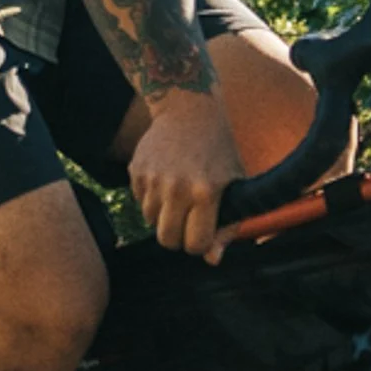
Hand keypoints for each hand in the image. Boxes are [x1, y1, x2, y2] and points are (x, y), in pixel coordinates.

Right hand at [127, 89, 244, 261]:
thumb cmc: (218, 149)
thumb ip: (228, 224)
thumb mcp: (235, 183)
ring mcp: (153, 179)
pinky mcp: (136, 170)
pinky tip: (165, 178)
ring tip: (177, 193)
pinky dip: (150, 197)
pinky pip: (139, 201)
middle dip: (177, 237)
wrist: (188, 110)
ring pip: (150, 221)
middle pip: (167, 240)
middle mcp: (177, 188)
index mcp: (206, 193)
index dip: (200, 243)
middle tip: (186, 221)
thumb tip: (212, 260)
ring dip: (163, 215)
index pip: (195, 244)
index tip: (204, 231)